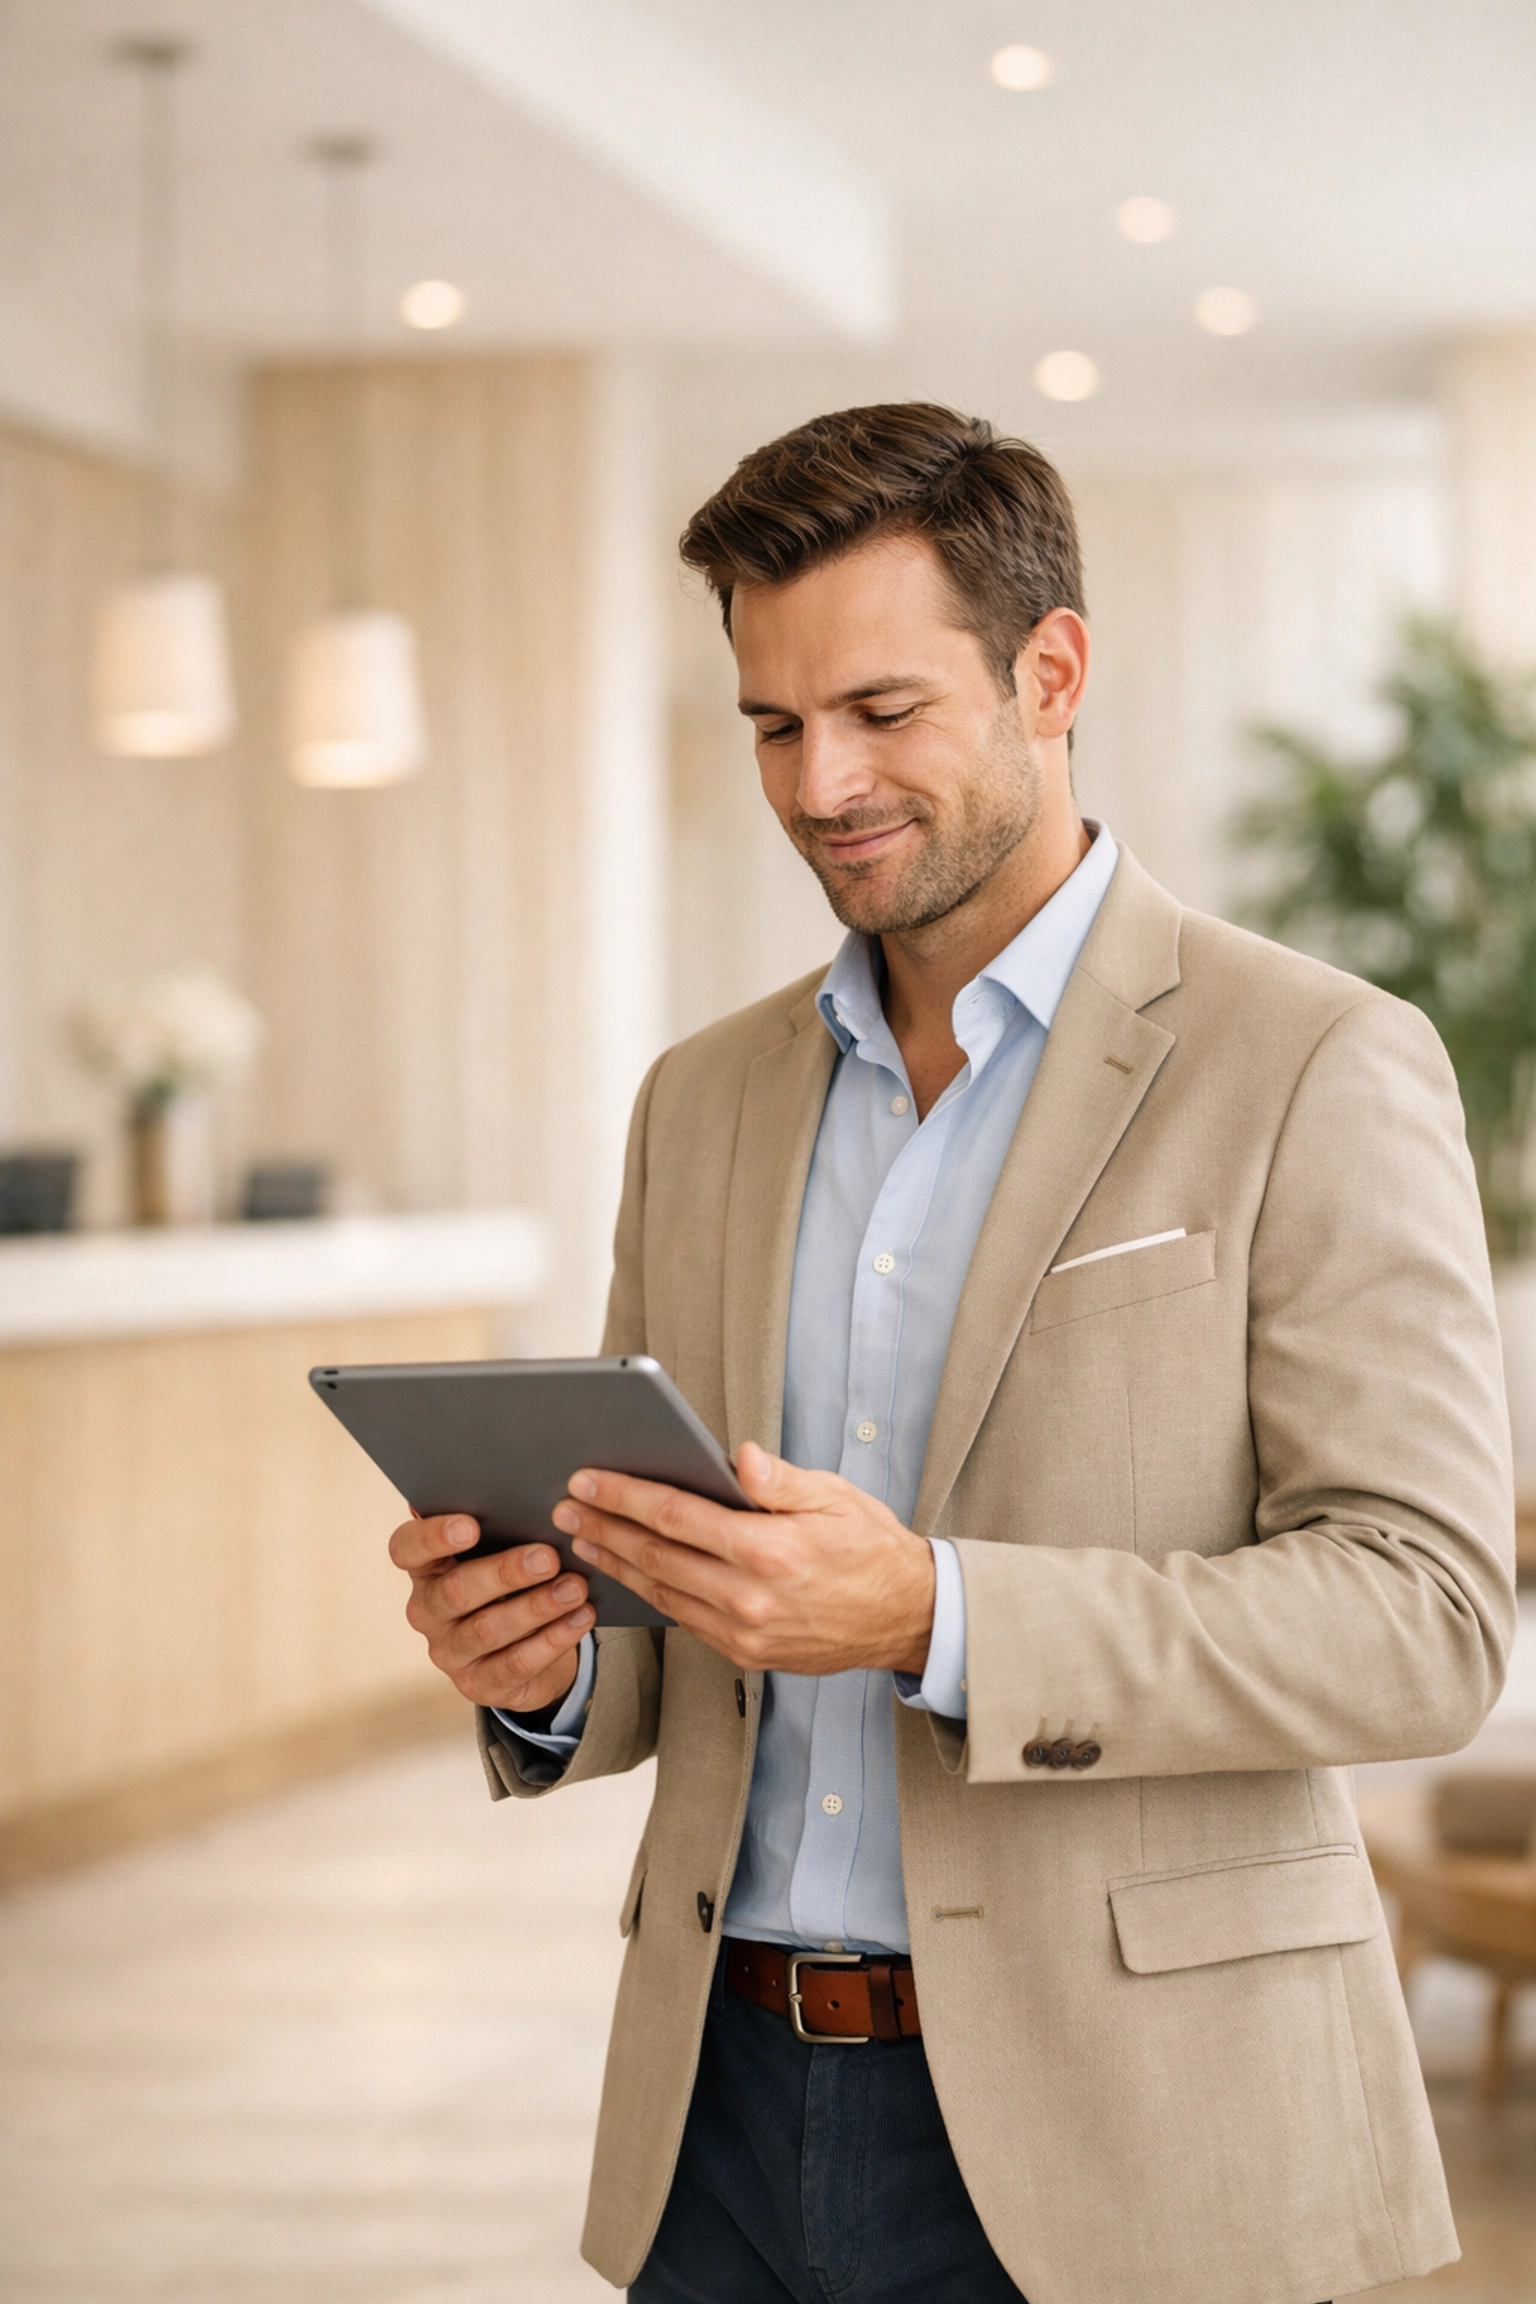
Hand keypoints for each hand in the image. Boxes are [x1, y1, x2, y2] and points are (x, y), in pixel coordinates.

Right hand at [389, 1513, 593, 1712]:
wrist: (525, 1645)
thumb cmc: (508, 1581)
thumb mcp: (498, 1553)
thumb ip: (500, 1527)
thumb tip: (529, 1496)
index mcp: (425, 1567)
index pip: (407, 1548)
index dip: (433, 1537)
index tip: (470, 1525)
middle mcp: (428, 1611)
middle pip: (456, 1592)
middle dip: (505, 1573)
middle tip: (548, 1557)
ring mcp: (450, 1652)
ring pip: (488, 1630)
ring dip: (536, 1608)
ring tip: (575, 1588)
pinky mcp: (480, 1685)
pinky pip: (516, 1664)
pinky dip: (553, 1640)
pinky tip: (579, 1617)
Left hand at [553, 1441, 934, 1676]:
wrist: (907, 1618)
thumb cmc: (871, 1547)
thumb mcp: (835, 1496)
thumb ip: (779, 1480)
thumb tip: (738, 1457)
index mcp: (770, 1550)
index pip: (677, 1516)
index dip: (624, 1496)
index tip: (587, 1481)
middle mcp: (751, 1597)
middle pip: (656, 1557)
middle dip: (604, 1529)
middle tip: (564, 1509)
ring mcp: (746, 1632)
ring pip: (662, 1594)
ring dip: (616, 1565)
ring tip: (582, 1541)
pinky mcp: (746, 1653)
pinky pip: (685, 1620)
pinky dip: (650, 1595)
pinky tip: (629, 1575)